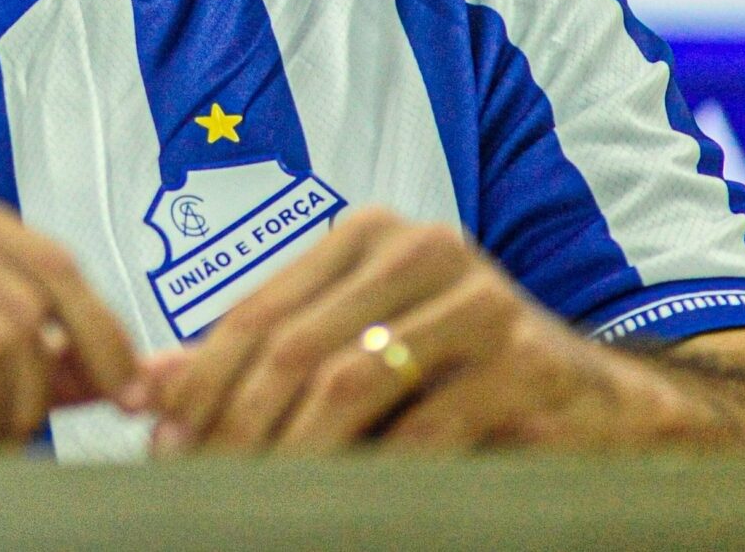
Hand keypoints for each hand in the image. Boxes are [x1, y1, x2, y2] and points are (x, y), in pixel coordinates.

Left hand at [136, 206, 693, 452]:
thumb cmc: (458, 376)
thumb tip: (143, 389)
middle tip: (196, 481)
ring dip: (289, 453)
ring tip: (252, 499)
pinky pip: (426, 429)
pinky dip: (373, 475)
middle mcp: (422, 249)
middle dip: (233, 423)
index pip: (259, 310)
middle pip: (295, 347)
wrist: (601, 400)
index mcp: (370, 235)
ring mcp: (479, 300)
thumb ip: (261, 362)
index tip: (158, 437)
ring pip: (349, 383)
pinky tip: (342, 507)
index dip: (200, 378)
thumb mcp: (357, 352)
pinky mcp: (527, 359)